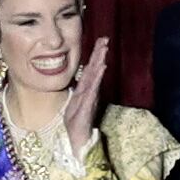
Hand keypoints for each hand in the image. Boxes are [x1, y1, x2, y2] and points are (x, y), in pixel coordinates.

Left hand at [61, 37, 109, 151]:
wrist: (77, 140)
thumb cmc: (76, 123)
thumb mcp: (75, 103)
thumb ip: (79, 92)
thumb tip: (81, 81)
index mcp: (85, 90)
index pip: (91, 70)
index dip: (95, 56)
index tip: (100, 42)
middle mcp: (89, 92)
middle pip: (95, 70)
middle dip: (99, 54)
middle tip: (105, 39)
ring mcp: (90, 98)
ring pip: (95, 77)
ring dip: (99, 62)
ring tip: (103, 50)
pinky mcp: (88, 105)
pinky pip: (93, 90)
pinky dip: (97, 78)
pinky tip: (101, 68)